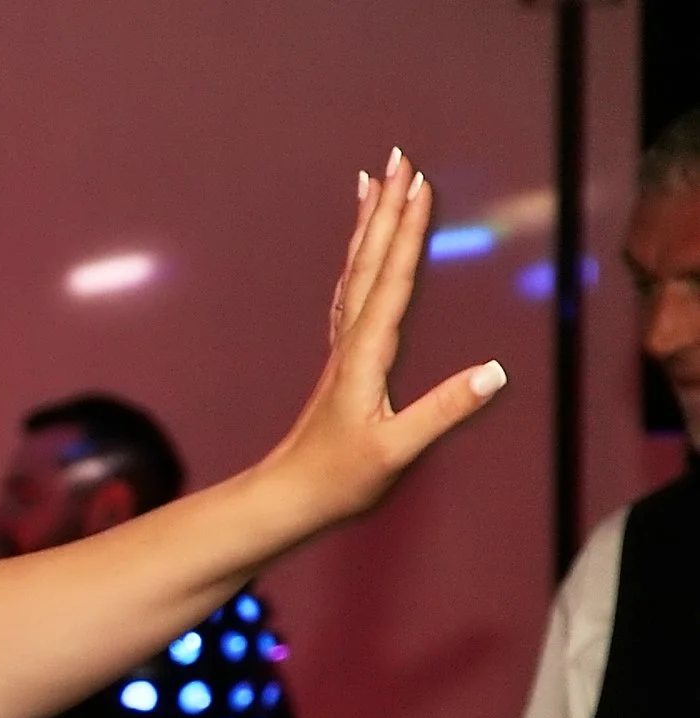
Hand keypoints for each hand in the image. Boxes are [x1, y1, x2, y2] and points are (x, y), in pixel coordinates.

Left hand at [261, 147, 508, 530]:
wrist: (288, 498)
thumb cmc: (338, 479)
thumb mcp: (396, 450)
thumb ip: (443, 411)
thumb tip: (494, 373)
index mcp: (366, 355)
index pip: (392, 281)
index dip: (407, 232)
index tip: (418, 185)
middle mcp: (350, 342)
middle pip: (369, 261)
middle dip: (385, 207)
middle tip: (396, 156)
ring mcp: (342, 348)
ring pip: (355, 272)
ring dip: (367, 225)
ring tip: (371, 182)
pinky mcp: (341, 361)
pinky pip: (349, 293)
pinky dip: (358, 260)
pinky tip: (360, 251)